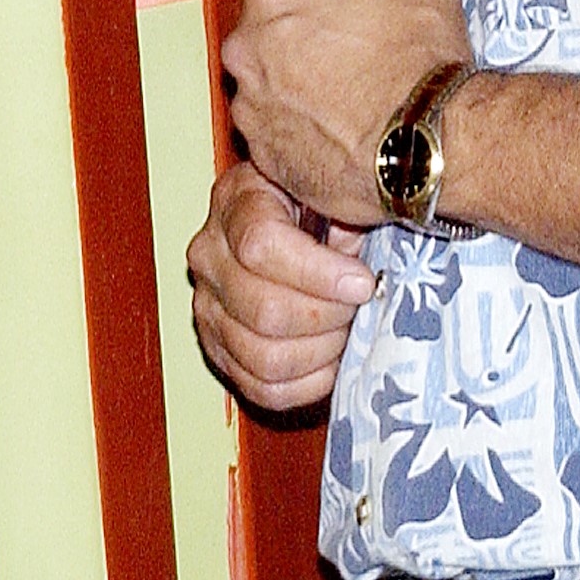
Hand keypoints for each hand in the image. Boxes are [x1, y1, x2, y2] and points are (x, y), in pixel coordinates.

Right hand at [186, 161, 375, 411]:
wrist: (284, 225)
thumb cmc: (313, 206)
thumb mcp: (329, 190)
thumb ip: (345, 211)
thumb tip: (371, 261)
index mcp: (234, 203)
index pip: (261, 246)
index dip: (320, 274)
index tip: (363, 281)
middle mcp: (209, 257)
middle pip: (265, 310)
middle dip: (328, 317)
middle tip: (358, 307)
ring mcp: (208, 308)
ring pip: (264, 357)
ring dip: (320, 352)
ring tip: (345, 331)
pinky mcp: (218, 350)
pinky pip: (263, 389)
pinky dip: (307, 384)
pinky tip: (329, 359)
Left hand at [219, 0, 473, 225]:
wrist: (426, 146)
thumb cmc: (419, 65)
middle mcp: (248, 47)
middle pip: (269, 19)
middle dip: (308, 21)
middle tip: (357, 33)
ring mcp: (251, 103)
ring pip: (270, 74)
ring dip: (302, 72)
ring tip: (355, 83)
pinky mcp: (264, 151)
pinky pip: (279, 124)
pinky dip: (304, 120)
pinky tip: (346, 119)